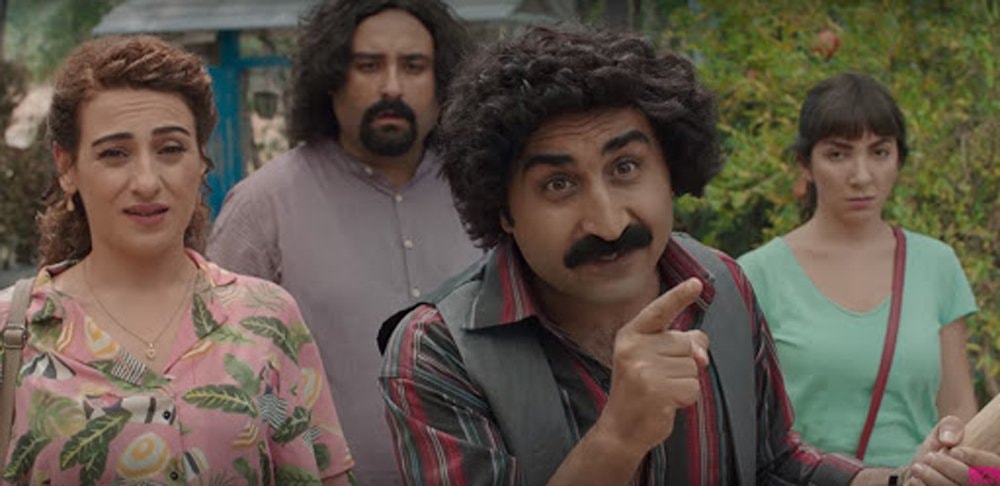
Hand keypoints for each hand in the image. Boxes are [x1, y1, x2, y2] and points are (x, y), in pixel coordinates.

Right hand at [595, 278, 707, 454]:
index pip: (659, 311)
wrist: (621, 428)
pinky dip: (687, 399)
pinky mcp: (656, 390)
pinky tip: (666, 403)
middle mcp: (634, 347)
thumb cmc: (641, 389)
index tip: (697, 283)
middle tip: (660, 379)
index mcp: (631, 335)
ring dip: (685, 383)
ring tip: (661, 392)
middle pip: (685, 344)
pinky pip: (693, 387)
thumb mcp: (653, 359)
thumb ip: (680, 344)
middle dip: (683, 364)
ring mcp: (643, 368)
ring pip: (692, 367)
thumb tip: (701, 351)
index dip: (679, 296)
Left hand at [904, 415, 999, 484]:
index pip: (994, 465)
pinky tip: (915, 480)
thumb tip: (948, 440)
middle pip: (974, 482)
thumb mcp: (944, 431)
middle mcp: (983, 484)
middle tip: (929, 457)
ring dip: (935, 480)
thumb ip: (950, 426)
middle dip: (949, 468)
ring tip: (917, 467)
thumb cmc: (939, 448)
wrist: (921, 468)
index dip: (976, 458)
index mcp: (989, 468)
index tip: (954, 451)